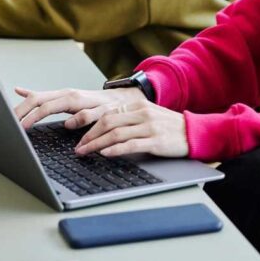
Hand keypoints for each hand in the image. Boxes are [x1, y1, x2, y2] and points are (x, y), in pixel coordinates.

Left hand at [13, 87, 188, 157]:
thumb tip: (96, 130)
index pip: (102, 111)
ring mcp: (147, 125)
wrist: (193, 132)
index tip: (66, 126)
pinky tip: (104, 154)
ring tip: (82, 152)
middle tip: (74, 146)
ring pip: (114, 132)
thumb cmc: (165, 129)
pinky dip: (115, 149)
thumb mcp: (143, 119)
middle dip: (85, 133)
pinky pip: (130, 144)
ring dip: (95, 144)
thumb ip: (122, 121)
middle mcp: (138, 112)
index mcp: (132, 106)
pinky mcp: (155, 139)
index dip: (82, 119)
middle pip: (105, 120)